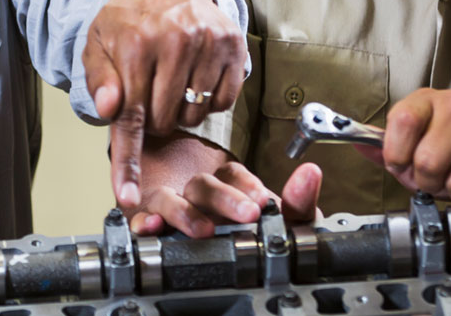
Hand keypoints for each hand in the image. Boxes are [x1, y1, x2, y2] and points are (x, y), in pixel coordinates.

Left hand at [84, 0, 244, 209]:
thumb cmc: (130, 18)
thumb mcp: (99, 43)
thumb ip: (100, 79)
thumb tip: (108, 110)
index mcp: (136, 44)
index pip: (131, 117)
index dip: (128, 162)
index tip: (129, 198)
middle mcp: (175, 42)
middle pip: (164, 123)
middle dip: (154, 120)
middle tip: (149, 94)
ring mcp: (208, 43)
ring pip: (195, 117)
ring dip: (181, 112)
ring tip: (172, 83)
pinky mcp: (233, 46)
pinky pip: (222, 103)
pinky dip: (208, 101)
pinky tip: (196, 78)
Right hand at [131, 161, 322, 238]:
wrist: (224, 277)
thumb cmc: (249, 242)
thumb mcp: (280, 227)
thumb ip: (298, 205)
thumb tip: (311, 173)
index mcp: (227, 189)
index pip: (233, 174)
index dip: (247, 184)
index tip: (262, 202)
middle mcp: (197, 194)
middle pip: (203, 184)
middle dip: (225, 198)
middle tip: (246, 215)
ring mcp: (172, 209)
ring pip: (169, 198)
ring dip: (185, 212)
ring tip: (203, 231)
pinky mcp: (149, 226)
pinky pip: (138, 219)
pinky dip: (142, 221)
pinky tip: (151, 227)